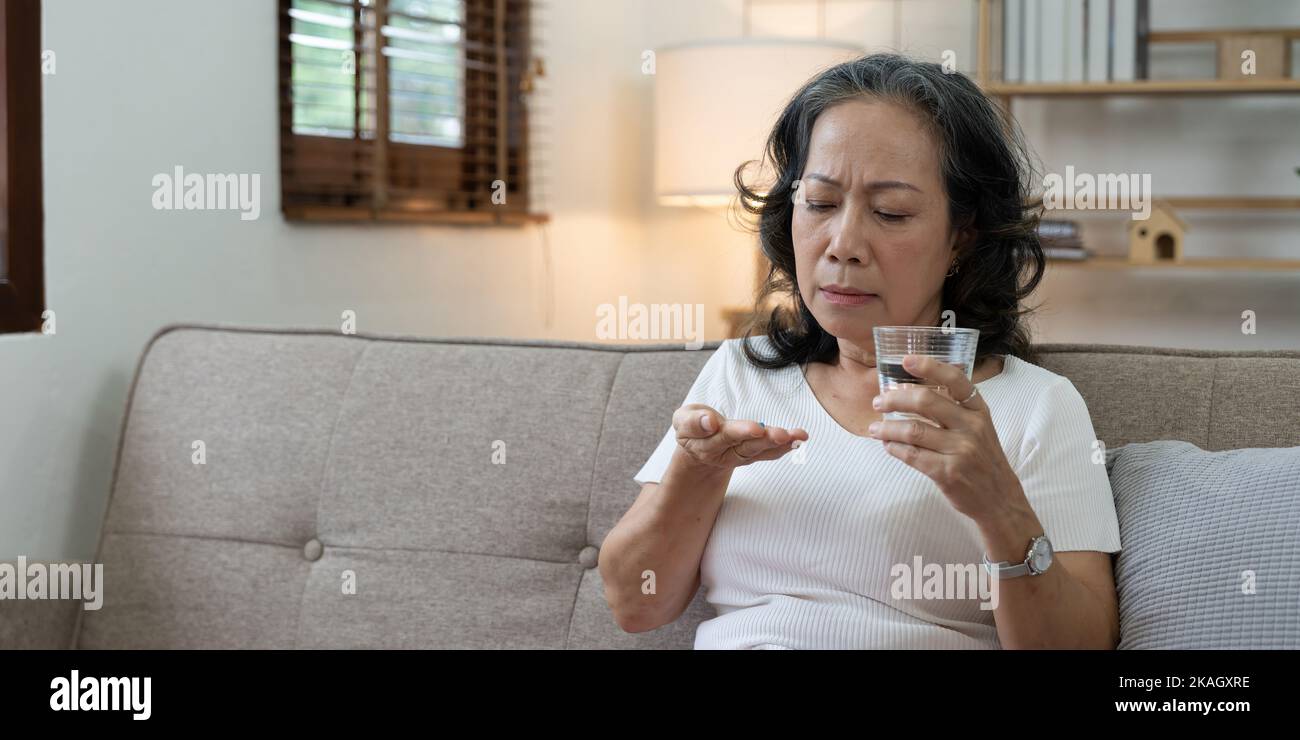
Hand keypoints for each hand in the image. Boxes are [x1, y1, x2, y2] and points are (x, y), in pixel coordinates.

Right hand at [672, 404, 808, 470]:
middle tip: (777, 433)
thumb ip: (693, 421)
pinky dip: (785, 447)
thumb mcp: (683, 420)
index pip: (719, 436)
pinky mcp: (753, 455)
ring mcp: (740, 456)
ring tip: (795, 436)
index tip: (742, 426)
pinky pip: (769, 453)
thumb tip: (710, 422)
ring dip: (778, 443)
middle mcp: (724, 453)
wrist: (699, 448)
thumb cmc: (693, 427)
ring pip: (759, 450)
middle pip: (743, 446)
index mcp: (704, 443)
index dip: (733, 431)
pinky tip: (799, 438)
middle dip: (761, 439)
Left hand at [867, 354, 1025, 523]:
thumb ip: (954, 409)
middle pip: (926, 401)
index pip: (955, 380)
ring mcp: (960, 450)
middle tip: (878, 402)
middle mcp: (972, 426)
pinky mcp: (948, 472)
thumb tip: (910, 390)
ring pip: (913, 430)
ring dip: (887, 428)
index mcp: (978, 410)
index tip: (906, 360)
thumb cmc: (982, 459)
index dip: (930, 366)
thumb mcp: (978, 428)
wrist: (999, 498)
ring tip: (874, 429)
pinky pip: (912, 455)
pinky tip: (887, 445)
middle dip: (895, 399)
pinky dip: (894, 448)